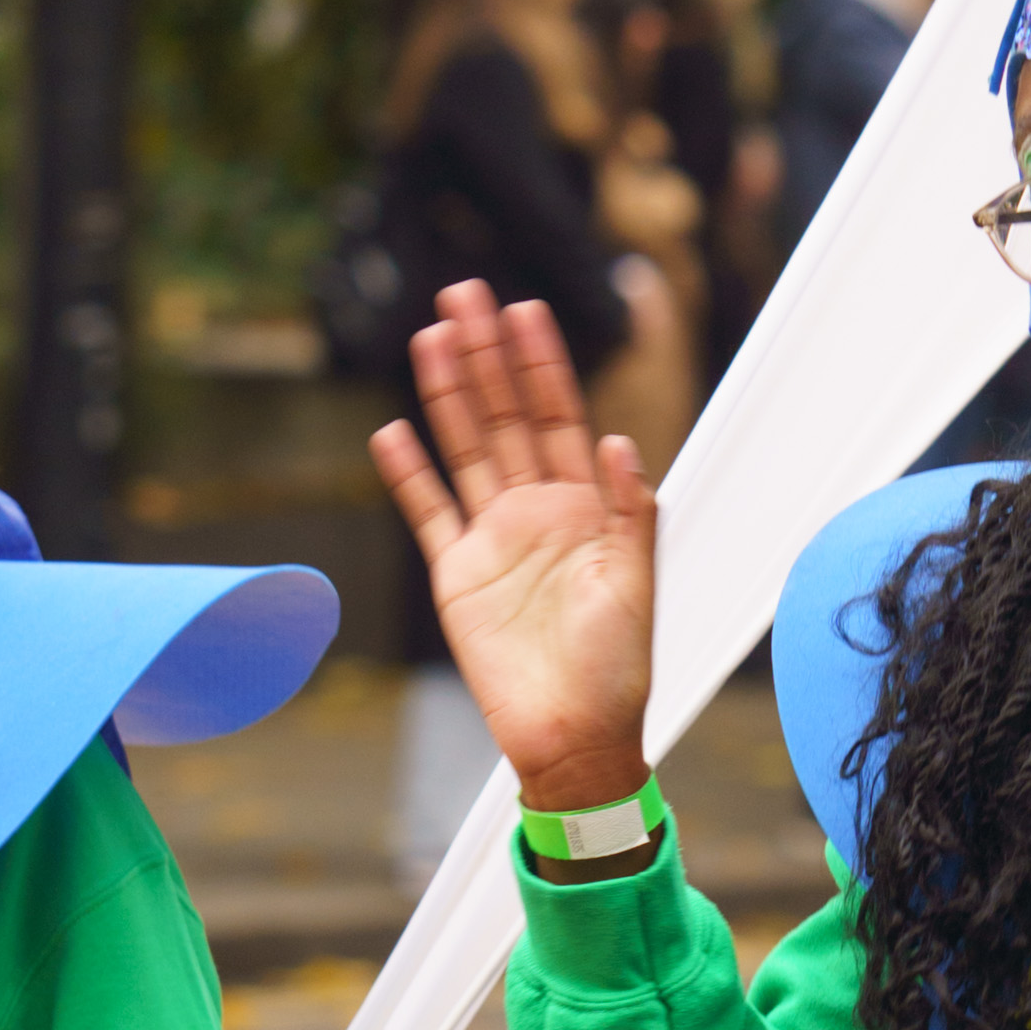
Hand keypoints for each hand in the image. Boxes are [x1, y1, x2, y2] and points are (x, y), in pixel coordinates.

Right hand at [371, 281, 660, 808]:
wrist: (573, 735)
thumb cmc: (617, 668)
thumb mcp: (637, 584)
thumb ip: (630, 512)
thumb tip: (623, 443)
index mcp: (586, 506)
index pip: (560, 417)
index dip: (542, 364)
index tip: (525, 309)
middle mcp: (537, 510)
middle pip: (505, 416)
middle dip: (487, 355)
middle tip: (464, 294)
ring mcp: (494, 538)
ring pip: (465, 448)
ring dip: (448, 394)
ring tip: (431, 338)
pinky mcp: (458, 574)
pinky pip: (429, 513)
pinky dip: (410, 475)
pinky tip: (393, 431)